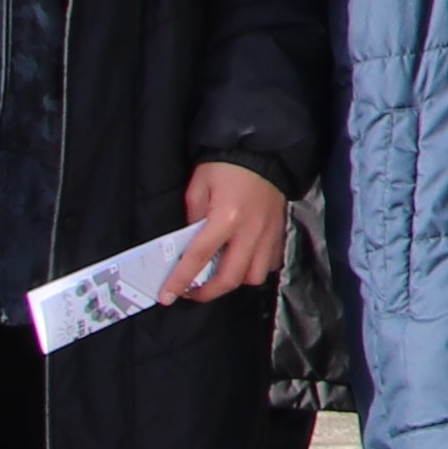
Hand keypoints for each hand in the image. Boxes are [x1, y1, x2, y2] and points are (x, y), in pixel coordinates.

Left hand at [161, 158, 288, 304]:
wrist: (265, 151)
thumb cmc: (228, 165)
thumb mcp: (199, 184)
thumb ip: (191, 216)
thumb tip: (187, 242)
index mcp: (226, 217)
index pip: (199, 257)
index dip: (180, 280)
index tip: (167, 296)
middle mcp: (250, 231)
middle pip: (229, 277)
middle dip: (207, 293)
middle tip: (191, 292)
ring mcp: (268, 235)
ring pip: (253, 277)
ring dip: (233, 281)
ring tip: (219, 275)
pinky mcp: (280, 233)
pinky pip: (269, 264)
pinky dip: (254, 269)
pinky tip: (242, 262)